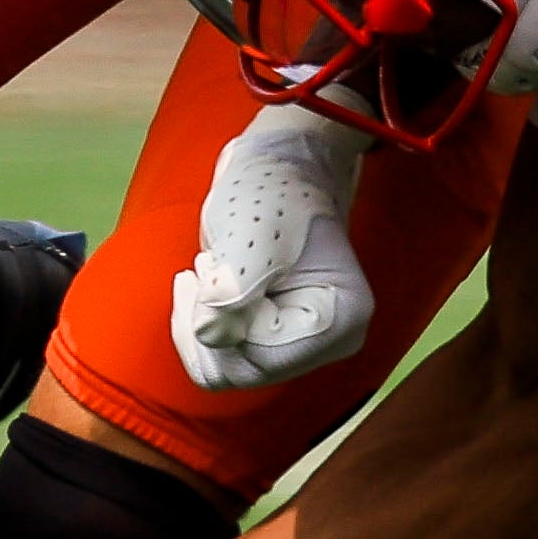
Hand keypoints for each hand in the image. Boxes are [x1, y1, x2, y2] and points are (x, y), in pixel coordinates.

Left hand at [174, 109, 378, 389]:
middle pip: (240, 373)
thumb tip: (210, 336)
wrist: (275, 166)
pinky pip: (219, 356)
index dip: (221, 323)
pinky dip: (198, 322)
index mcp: (340, 321)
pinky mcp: (272, 335)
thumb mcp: (251, 236)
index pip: (261, 360)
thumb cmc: (272, 190)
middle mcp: (326, 342)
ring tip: (207, 267)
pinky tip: (205, 279)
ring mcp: (299, 341)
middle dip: (206, 322)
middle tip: (202, 265)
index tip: (209, 265)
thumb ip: (233, 292)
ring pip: (224, 370)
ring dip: (198, 321)